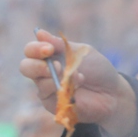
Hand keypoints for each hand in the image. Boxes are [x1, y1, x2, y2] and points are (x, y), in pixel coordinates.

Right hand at [19, 29, 136, 136]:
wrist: (112, 93)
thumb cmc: (98, 70)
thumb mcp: (81, 52)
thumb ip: (59, 44)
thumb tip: (38, 32)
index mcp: (50, 56)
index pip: (31, 50)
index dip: (35, 48)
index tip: (49, 49)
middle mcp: (45, 72)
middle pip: (25, 67)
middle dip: (37, 65)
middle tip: (56, 66)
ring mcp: (47, 89)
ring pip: (38, 82)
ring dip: (58, 78)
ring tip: (78, 77)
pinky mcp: (53, 104)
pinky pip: (48, 96)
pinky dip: (62, 89)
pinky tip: (77, 88)